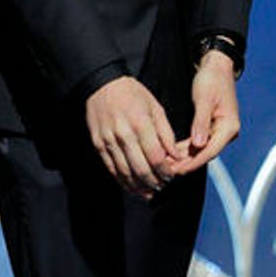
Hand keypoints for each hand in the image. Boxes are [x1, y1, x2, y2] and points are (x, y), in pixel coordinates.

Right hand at [85, 76, 178, 198]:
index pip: (156, 157)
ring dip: (139, 186)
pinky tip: (132, 187)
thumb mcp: (155, 108)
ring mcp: (109, 141)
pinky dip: (123, 181)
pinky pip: (111, 169)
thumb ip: (166, 133)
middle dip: (154, 182)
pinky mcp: (98, 145)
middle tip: (162, 186)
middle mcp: (124, 135)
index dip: (165, 171)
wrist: (101, 85)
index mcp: (141, 124)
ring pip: (125, 173)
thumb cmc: (133, 94)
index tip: (171, 176)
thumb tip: (176, 156)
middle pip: (141, 169)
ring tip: (150, 191)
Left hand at [171, 51, 239, 175]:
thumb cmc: (212, 80)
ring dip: (185, 157)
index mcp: (229, 127)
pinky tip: (173, 153)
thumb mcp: (204, 99)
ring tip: (167, 163)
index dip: (193, 162)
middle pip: (205, 154)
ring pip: (201, 150)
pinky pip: (199, 143)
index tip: (177, 169)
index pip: (210, 151)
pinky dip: (186, 148)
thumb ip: (201, 122)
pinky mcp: (212, 129)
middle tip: (167, 170)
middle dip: (186, 163)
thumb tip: (198, 144)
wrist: (217, 68)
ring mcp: (220, 131)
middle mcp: (227, 133)